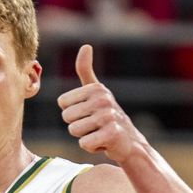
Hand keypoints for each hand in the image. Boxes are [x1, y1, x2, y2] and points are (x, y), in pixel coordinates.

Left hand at [59, 45, 144, 164]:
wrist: (130, 142)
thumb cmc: (108, 116)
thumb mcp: (96, 92)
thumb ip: (86, 70)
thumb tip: (86, 45)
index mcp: (96, 88)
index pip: (63, 103)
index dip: (73, 112)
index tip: (89, 113)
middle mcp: (103, 99)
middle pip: (66, 117)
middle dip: (77, 126)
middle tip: (94, 126)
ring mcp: (108, 116)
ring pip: (74, 131)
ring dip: (84, 136)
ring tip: (98, 133)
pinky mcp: (111, 134)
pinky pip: (84, 143)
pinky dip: (91, 147)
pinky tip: (103, 143)